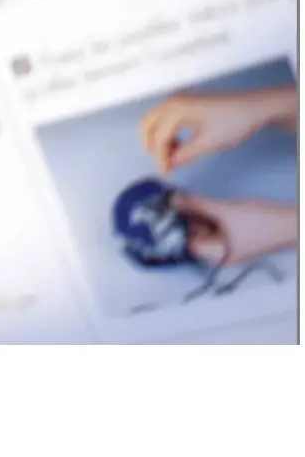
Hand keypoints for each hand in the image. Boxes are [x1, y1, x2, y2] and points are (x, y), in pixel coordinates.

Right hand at [140, 87, 296, 174]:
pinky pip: (163, 117)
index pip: (158, 138)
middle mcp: (172, 101)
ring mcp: (177, 99)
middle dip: (151, 147)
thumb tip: (170, 164)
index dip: (160, 158)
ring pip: (153, 120)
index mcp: (176, 109)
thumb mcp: (209, 143)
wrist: (255, 107)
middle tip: (163, 164)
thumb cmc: (234, 122)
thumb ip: (185, 154)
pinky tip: (179, 143)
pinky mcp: (184, 101)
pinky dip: (165, 131)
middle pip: (147, 125)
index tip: (166, 173)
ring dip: (157, 139)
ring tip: (172, 155)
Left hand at [169, 191, 297, 266]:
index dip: (175, 229)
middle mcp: (221, 254)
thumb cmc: (260, 221)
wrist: (291, 222)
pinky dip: (208, 216)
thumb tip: (171, 200)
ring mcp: (229, 246)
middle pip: (193, 237)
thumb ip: (196, 205)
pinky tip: (203, 203)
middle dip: (185, 220)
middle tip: (174, 202)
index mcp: (217, 256)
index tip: (164, 212)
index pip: (186, 246)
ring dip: (196, 216)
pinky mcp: (235, 236)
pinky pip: (215, 227)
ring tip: (187, 200)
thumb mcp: (224, 210)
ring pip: (204, 230)